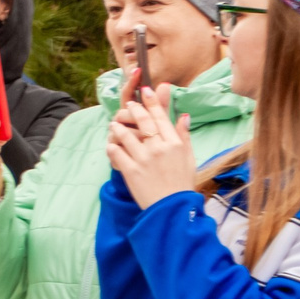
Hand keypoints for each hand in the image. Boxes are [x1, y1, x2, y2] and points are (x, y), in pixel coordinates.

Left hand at [107, 83, 197, 208]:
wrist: (172, 208)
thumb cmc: (182, 183)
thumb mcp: (189, 158)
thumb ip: (184, 136)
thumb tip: (184, 115)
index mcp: (175, 144)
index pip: (161, 117)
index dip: (152, 102)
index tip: (145, 90)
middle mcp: (159, 148)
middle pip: (143, 121)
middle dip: (133, 109)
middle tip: (128, 105)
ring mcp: (144, 159)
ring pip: (125, 135)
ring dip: (117, 127)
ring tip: (114, 125)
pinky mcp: (131, 170)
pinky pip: (115, 152)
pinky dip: (111, 147)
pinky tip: (111, 146)